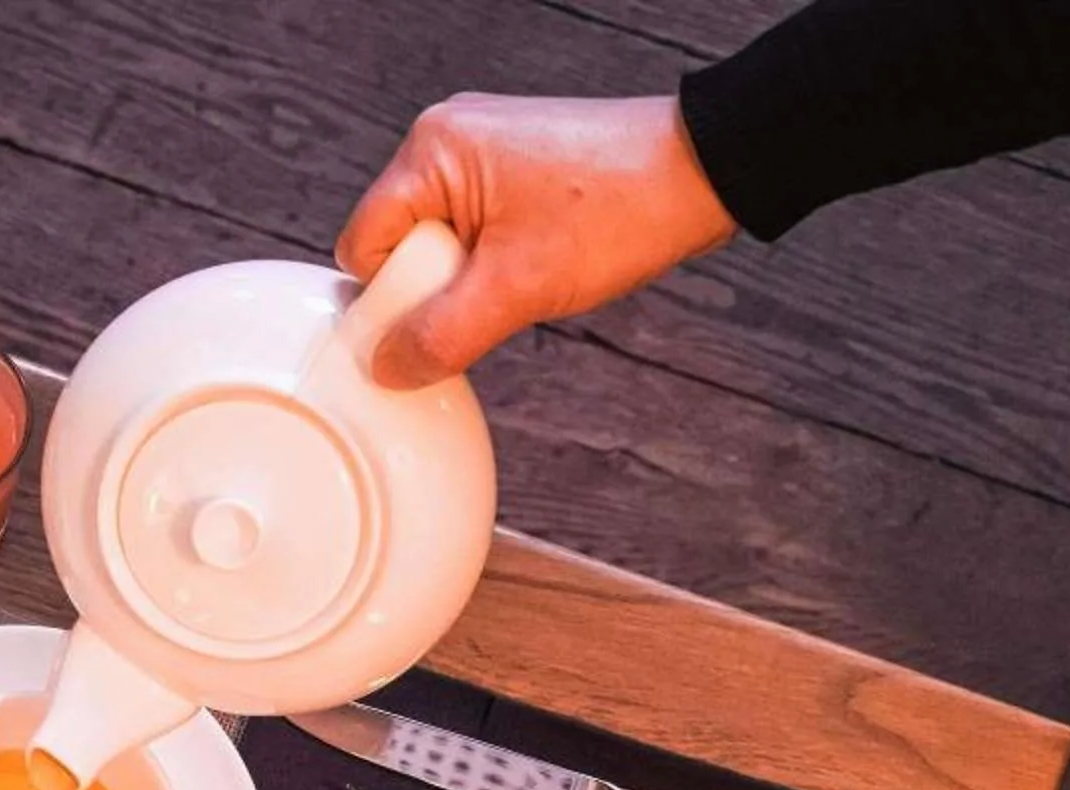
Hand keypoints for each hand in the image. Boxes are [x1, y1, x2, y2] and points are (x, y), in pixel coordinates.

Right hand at [337, 94, 736, 387]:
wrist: (706, 172)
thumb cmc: (623, 207)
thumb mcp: (518, 289)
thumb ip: (440, 336)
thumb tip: (387, 368)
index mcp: (432, 151)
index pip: (363, 249)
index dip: (392, 301)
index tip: (440, 320)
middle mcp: (446, 140)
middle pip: (396, 249)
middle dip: (436, 289)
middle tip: (496, 293)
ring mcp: (479, 152)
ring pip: (435, 248)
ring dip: (468, 281)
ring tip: (524, 275)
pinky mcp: (509, 169)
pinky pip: (469, 235)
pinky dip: (492, 263)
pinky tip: (533, 264)